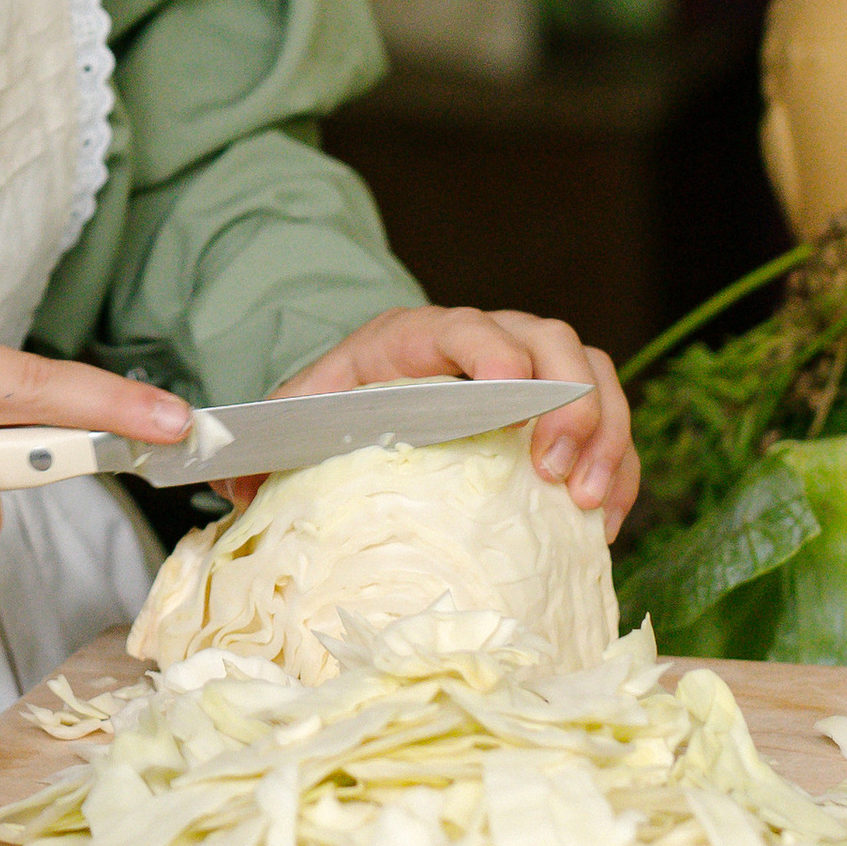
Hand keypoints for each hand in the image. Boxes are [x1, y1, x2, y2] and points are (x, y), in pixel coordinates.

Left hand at [259, 306, 638, 537]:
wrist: (370, 386)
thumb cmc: (340, 402)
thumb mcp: (301, 414)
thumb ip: (266, 444)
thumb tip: (230, 491)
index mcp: (417, 335)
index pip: (468, 326)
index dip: (494, 353)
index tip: (508, 396)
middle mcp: (487, 338)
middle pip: (552, 341)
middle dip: (566, 402)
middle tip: (554, 471)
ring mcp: (534, 368)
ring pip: (596, 373)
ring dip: (603, 435)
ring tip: (585, 501)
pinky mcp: (562, 409)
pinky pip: (611, 425)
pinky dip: (617, 468)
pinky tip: (602, 520)